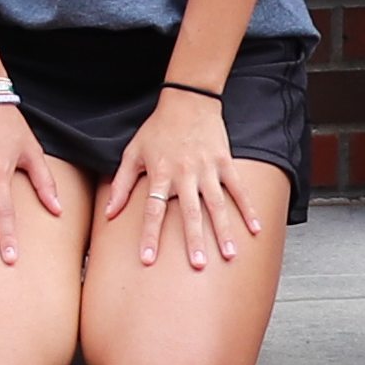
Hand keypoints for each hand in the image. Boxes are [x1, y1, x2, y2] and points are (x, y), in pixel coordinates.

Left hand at [110, 88, 273, 269]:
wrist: (187, 100)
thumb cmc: (157, 129)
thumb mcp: (133, 153)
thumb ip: (121, 184)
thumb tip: (108, 214)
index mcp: (160, 173)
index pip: (153, 210)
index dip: (150, 235)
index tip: (148, 259)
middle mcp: (184, 173)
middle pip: (189, 212)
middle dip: (193, 240)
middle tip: (198, 265)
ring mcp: (207, 169)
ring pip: (216, 205)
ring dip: (223, 231)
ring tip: (229, 254)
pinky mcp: (224, 162)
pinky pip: (238, 189)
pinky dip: (247, 209)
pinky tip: (255, 229)